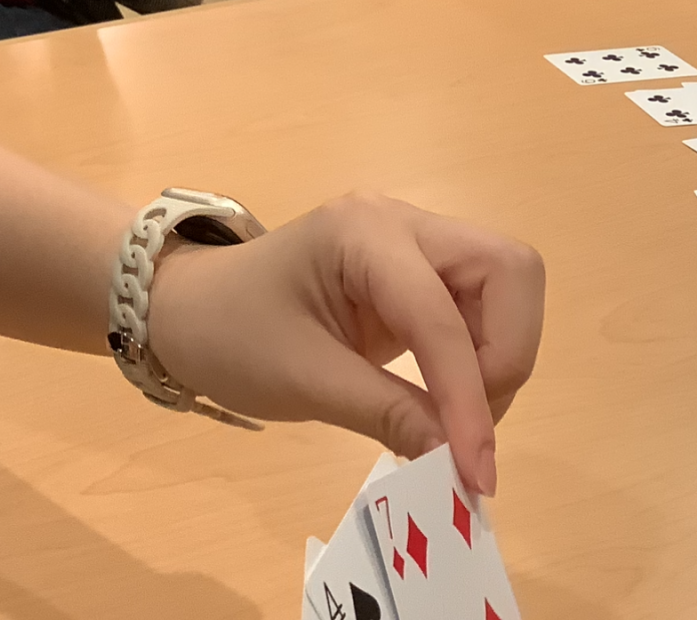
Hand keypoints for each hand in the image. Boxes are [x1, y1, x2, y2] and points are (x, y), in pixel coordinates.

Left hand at [146, 194, 543, 495]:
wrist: (188, 311)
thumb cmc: (230, 334)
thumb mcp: (302, 380)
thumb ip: (388, 414)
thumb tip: (462, 462)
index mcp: (364, 233)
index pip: (442, 315)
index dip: (468, 395)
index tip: (476, 472)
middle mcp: (402, 223)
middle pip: (508, 271)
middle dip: (506, 353)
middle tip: (467, 423)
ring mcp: (415, 244)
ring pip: (505, 290)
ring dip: (498, 359)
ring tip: (453, 419)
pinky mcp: (419, 276)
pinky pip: (481, 310)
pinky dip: (479, 359)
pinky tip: (445, 402)